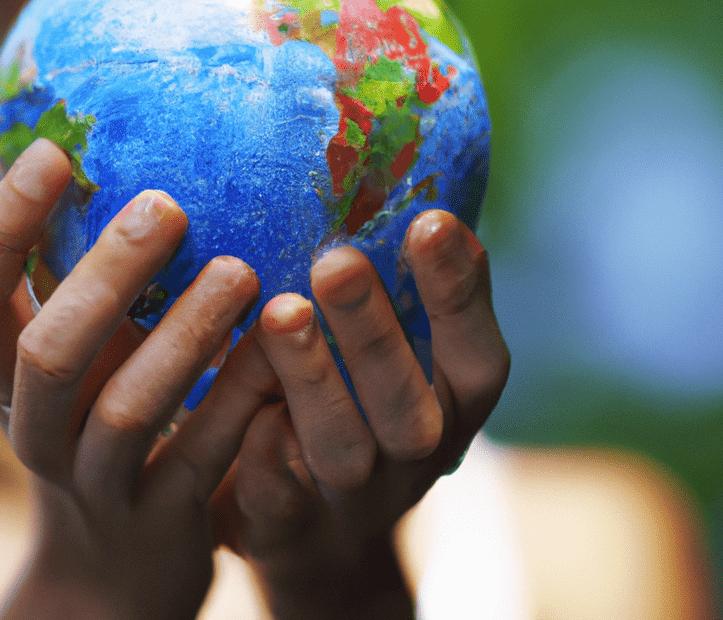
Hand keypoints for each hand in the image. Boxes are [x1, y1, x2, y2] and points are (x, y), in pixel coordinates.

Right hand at [0, 138, 261, 619]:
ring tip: (242, 271)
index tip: (54, 154)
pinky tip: (286, 345)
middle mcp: (40, 431)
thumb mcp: (83, 367)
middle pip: (51, 353)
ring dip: (185, 335)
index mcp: (10, 381)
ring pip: (130, 409)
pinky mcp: (165, 520)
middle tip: (167, 205)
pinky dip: (242, 397)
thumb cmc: (105, 431)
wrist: (116, 577)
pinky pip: (206, 455)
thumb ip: (96, 292)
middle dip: (107, 275)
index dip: (2, 228)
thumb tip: (140, 168)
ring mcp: (99, 484)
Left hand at [206, 210, 510, 619]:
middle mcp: (420, 449)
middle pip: (407, 400)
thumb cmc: (371, 404)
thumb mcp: (412, 353)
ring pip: (342, 444)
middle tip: (337, 260)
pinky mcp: (290, 528)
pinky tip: (245, 407)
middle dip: (373, 330)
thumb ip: (414, 291)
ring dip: (313, 379)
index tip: (428, 220)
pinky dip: (262, 454)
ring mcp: (357, 496)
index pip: (476, 347)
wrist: (328, 536)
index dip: (458, 289)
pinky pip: (276, 494)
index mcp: (458, 398)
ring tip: (280, 312)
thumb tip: (410, 186)